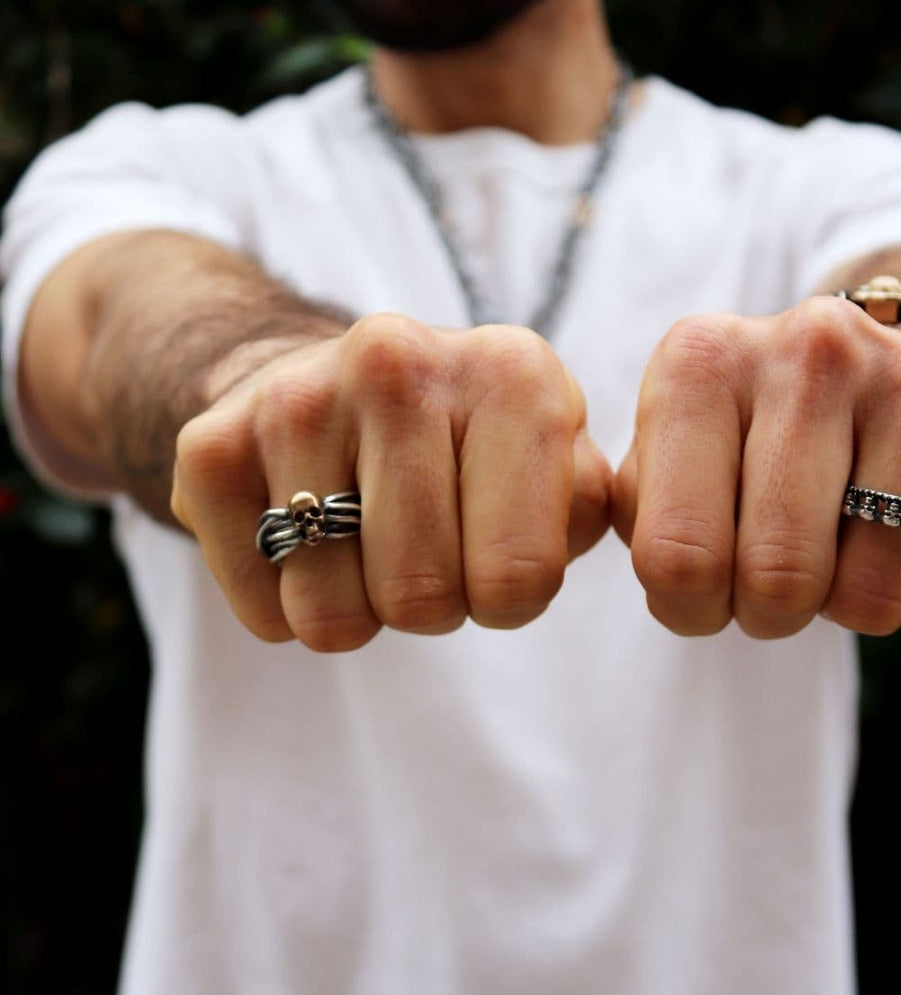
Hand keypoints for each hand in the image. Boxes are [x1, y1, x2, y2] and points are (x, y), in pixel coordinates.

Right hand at [171, 314, 610, 650]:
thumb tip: (542, 548)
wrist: (335, 388)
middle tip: (424, 546)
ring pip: (331, 618)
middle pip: (422, 602)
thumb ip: (583, 510)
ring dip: (356, 608)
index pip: (518, 581)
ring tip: (365, 538)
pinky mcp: (209, 445)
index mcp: (513, 372)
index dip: (507, 598)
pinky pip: (261, 611)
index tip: (492, 550)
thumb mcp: (559, 467)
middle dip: (431, 605)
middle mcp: (398, 362)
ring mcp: (296, 397)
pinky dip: (285, 606)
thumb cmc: (471, 450)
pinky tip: (303, 539)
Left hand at [612, 295, 900, 637]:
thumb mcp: (661, 458)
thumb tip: (670, 573)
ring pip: (873, 599)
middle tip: (772, 578)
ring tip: (836, 543)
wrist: (871, 366)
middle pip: (779, 583)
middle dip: (767, 613)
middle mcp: (810, 348)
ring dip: (845, 605)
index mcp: (700, 361)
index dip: (688, 609)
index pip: (677, 559)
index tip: (701, 588)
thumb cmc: (742, 439)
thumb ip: (633, 513)